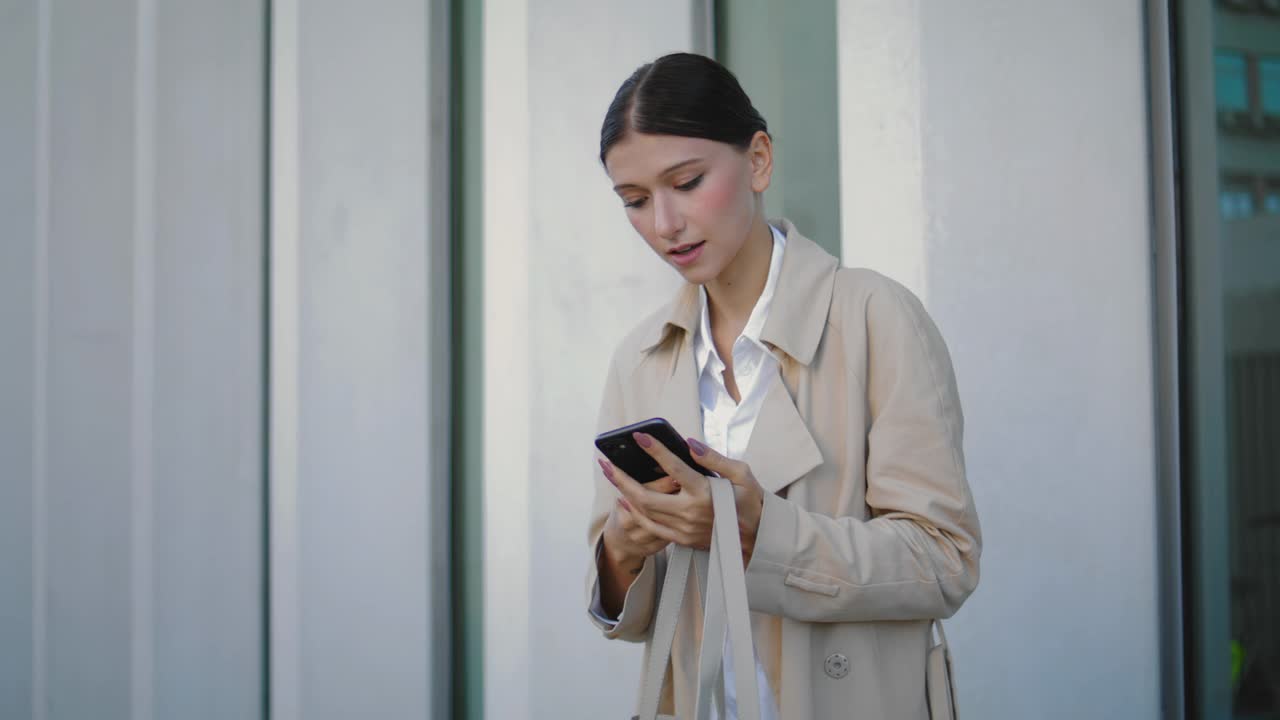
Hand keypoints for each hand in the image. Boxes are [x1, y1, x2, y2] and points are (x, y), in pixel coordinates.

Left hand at [602, 432, 764, 566]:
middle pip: (646, 495)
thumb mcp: (741, 474)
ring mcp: (684, 528)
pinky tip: (624, 499)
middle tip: (606, 462)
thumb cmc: (750, 502)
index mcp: (705, 493)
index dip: (655, 450)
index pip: (674, 468)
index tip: (639, 436)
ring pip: (645, 511)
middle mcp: (691, 512)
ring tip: (610, 475)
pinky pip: (651, 527)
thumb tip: (689, 444)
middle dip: (621, 477)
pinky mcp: (682, 539)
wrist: (758, 539)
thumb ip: (714, 459)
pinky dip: (634, 513)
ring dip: (624, 492)